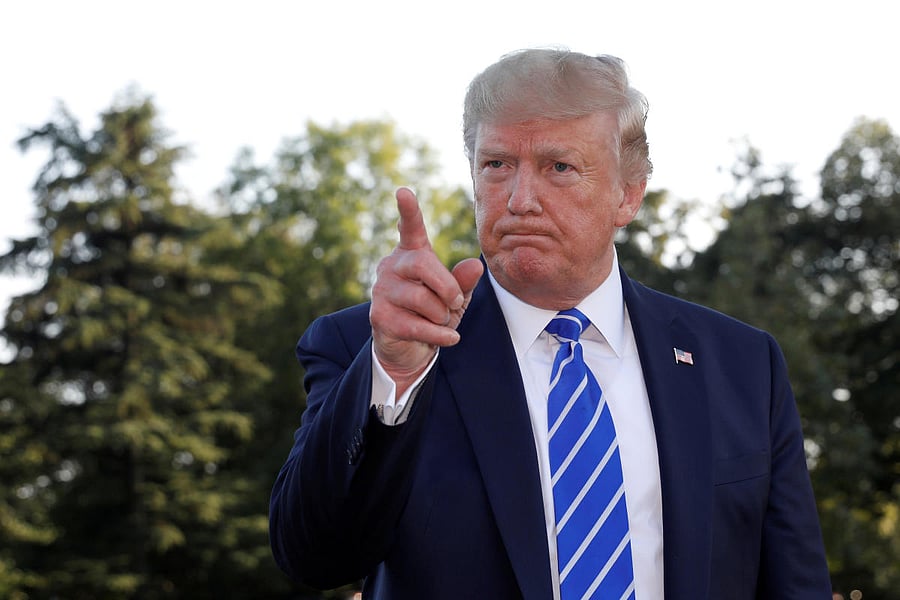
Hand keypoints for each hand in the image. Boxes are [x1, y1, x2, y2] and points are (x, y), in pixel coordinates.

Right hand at [370, 187, 482, 394]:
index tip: (403, 192)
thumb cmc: (433, 314)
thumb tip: (475, 266)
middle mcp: (392, 266)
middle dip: (447, 287)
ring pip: (422, 299)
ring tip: (443, 321)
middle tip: (456, 303)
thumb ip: (464, 282)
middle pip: (422, 264)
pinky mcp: (379, 316)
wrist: (410, 348)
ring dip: (443, 316)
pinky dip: (440, 335)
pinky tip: (449, 338)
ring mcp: (382, 291)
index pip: (411, 228)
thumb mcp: (455, 297)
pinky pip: (417, 325)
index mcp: (412, 254)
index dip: (408, 210)